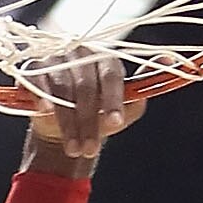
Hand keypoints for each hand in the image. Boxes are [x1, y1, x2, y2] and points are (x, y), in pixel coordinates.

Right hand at [24, 47, 140, 172]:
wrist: (66, 128)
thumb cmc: (99, 115)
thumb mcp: (127, 105)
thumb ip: (145, 86)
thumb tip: (168, 60)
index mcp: (105, 57)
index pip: (110, 76)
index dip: (113, 101)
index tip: (115, 124)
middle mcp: (80, 51)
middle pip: (85, 86)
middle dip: (89, 122)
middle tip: (90, 150)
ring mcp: (56, 58)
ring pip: (62, 88)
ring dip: (68, 122)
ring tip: (74, 148)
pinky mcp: (34, 68)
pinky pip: (36, 80)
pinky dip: (40, 96)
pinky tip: (45, 112)